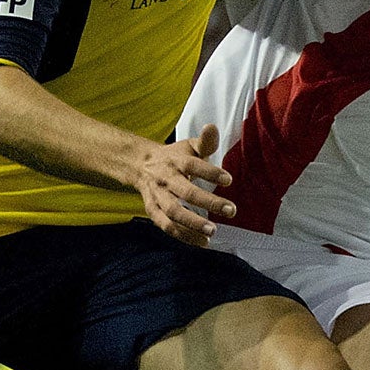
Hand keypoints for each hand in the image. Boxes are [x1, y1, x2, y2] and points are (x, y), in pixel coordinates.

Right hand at [135, 124, 234, 245]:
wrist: (139, 165)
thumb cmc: (173, 157)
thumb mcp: (188, 146)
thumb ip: (205, 141)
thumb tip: (212, 127)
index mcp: (175, 160)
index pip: (193, 165)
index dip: (210, 173)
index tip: (229, 180)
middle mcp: (166, 179)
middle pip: (185, 192)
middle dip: (208, 202)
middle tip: (231, 210)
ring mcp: (157, 196)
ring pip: (173, 212)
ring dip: (193, 224)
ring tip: (213, 231)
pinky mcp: (153, 211)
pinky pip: (166, 226)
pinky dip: (184, 236)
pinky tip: (202, 241)